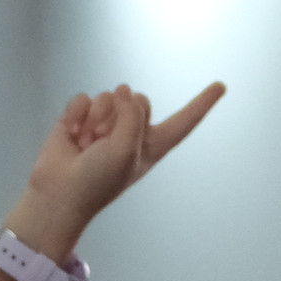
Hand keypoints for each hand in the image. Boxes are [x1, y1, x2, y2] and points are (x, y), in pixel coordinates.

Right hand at [2, 84, 224, 261]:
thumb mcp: (127, 151)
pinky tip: (71, 134)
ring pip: (108, 97)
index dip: (201, 104)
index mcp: (152, 146)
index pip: (183, 122)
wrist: (59, 194)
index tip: (221, 86)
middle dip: (121, 114)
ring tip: (86, 144)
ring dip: (96, 119)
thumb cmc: (98, 181)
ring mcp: (105, 124)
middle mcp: (132, 132)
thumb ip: (132, 115)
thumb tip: (123, 91)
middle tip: (105, 141)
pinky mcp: (80, 118)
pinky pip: (84, 99)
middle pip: (139, 100)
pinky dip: (76, 115)